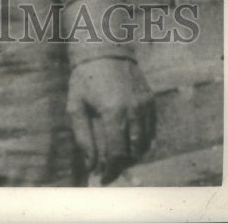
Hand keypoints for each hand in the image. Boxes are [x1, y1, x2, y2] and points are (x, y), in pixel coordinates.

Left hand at [67, 58, 155, 183]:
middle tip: (109, 169)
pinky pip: (151, 130)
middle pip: (133, 152)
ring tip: (118, 156)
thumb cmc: (85, 78)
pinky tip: (129, 141)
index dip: (110, 169)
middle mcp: (133, 110)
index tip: (102, 177)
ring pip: (145, 143)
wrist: (103, 50)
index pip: (117, 153)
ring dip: (133, 155)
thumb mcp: (76, 105)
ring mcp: (144, 106)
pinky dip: (142, 141)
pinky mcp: (150, 101)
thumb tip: (91, 164)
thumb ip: (83, 137)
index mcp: (113, 112)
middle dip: (121, 165)